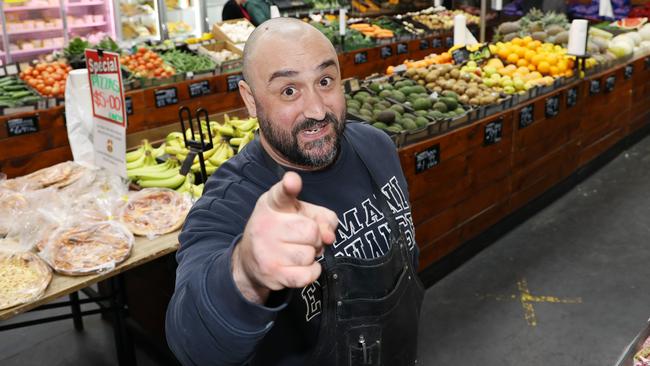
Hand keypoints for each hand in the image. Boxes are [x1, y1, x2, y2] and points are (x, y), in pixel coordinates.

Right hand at [232, 171, 337, 303]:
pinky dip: (312, 272)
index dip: (289, 186)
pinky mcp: (272, 273)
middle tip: (304, 239)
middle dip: (315, 238)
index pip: (281, 193)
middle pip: (311, 231)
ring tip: (298, 252)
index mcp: (273, 204)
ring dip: (311, 256)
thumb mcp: (300, 214)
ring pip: (310, 255)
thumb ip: (322, 217)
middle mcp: (266, 225)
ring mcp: (267, 251)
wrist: (250, 260)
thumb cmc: (282, 231)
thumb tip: (329, 237)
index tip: (292, 181)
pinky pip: (307, 275)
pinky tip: (303, 266)